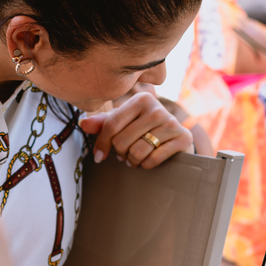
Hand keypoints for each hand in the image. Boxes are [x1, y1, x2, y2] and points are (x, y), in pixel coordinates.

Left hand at [78, 91, 192, 168]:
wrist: (177, 141)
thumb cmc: (145, 131)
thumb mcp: (125, 123)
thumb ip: (104, 123)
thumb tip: (83, 124)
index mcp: (141, 99)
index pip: (111, 125)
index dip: (102, 144)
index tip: (98, 157)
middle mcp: (157, 108)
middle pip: (122, 141)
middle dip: (120, 154)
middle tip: (125, 155)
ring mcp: (171, 123)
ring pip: (137, 151)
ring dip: (133, 161)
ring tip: (135, 159)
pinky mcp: (183, 139)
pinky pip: (153, 159)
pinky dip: (147, 165)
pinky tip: (148, 162)